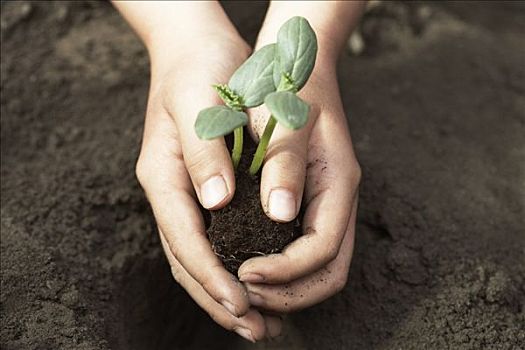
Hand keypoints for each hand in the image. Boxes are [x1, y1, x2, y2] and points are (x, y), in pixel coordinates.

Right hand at [135, 32, 280, 340]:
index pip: (184, 239)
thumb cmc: (199, 68)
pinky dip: (230, 268)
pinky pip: (211, 240)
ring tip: (259, 324)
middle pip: (188, 260)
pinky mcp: (202, 190)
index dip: (212, 275)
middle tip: (255, 331)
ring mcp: (184, 193)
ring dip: (225, 294)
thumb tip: (216, 202)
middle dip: (219, 299)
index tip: (241, 303)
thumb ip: (205, 150)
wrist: (193, 48)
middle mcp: (171, 191)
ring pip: (198, 257)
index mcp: (163, 175)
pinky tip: (254, 285)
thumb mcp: (201, 99)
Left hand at [239, 60, 360, 311]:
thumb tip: (279, 213)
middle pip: (326, 272)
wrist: (298, 66)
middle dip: (287, 293)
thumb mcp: (286, 116)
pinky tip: (245, 265)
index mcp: (338, 183)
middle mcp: (336, 200)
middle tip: (242, 294)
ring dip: (282, 288)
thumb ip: (284, 162)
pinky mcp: (308, 203)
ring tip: (240, 289)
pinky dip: (278, 270)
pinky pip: (300, 251)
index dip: (286, 272)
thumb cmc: (289, 86)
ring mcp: (324, 204)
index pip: (322, 251)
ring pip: (316, 268)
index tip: (243, 274)